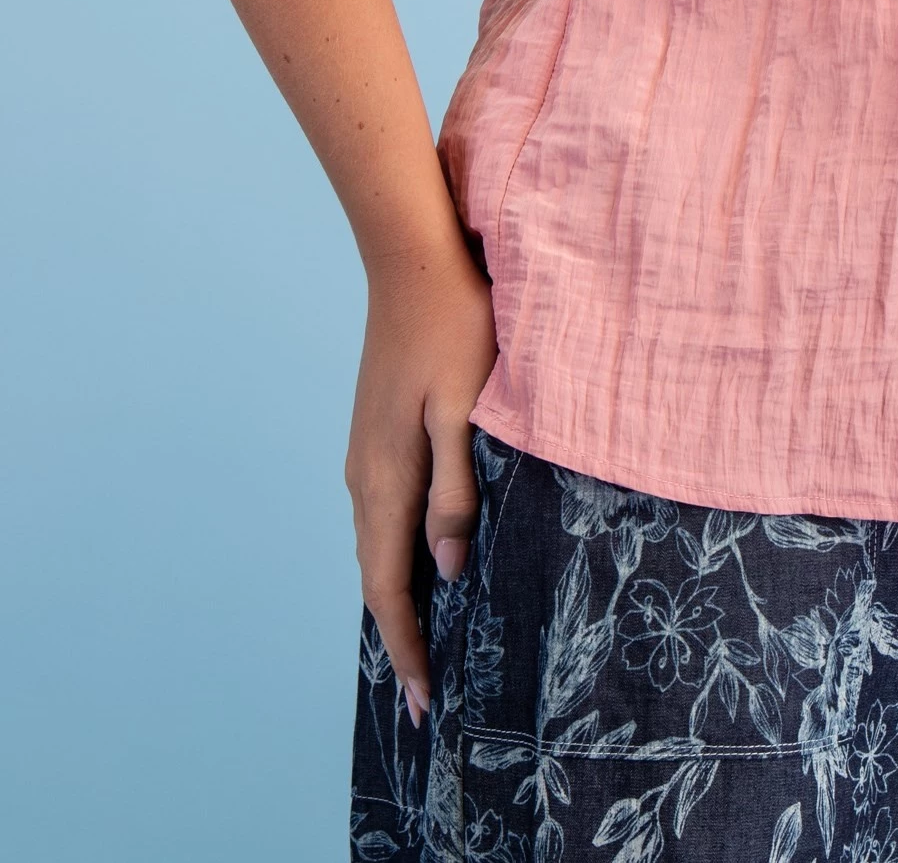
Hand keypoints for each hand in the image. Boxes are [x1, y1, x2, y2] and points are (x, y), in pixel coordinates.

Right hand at [344, 238, 497, 724]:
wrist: (413, 262)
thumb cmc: (454, 329)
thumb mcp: (465, 410)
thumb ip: (455, 490)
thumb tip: (444, 569)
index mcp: (385, 479)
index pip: (390, 587)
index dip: (408, 648)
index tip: (426, 704)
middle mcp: (364, 475)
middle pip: (376, 577)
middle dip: (400, 639)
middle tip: (426, 698)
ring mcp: (365, 453)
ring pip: (376, 546)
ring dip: (396, 599)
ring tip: (422, 643)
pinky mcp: (375, 433)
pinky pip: (381, 515)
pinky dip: (394, 555)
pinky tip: (417, 559)